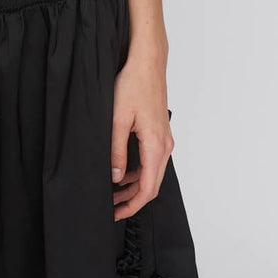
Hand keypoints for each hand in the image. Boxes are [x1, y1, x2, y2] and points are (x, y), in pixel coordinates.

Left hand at [110, 53, 172, 220]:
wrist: (147, 63)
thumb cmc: (133, 85)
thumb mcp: (118, 119)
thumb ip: (117, 151)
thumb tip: (116, 177)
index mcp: (156, 146)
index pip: (148, 189)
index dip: (132, 205)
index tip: (116, 214)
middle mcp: (165, 146)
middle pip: (152, 185)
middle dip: (132, 199)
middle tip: (112, 207)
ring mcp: (165, 138)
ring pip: (152, 172)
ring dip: (134, 185)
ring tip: (113, 191)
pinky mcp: (160, 132)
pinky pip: (152, 159)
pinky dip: (139, 170)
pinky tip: (122, 170)